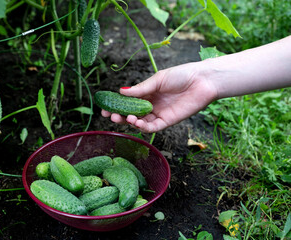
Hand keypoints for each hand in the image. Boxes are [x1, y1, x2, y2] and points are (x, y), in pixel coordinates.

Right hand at [101, 62, 217, 132]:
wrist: (202, 81)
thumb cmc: (181, 75)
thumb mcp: (157, 80)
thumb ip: (140, 89)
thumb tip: (120, 92)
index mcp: (148, 94)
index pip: (128, 102)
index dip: (116, 106)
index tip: (105, 107)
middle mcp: (151, 105)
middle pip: (131, 114)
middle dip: (119, 116)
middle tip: (110, 115)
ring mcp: (159, 114)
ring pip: (140, 122)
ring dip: (130, 122)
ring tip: (124, 117)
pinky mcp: (168, 121)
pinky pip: (152, 127)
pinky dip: (142, 126)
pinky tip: (136, 122)